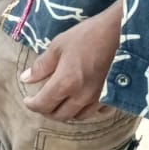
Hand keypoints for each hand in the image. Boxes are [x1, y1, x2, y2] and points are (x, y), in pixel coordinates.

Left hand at [21, 4, 123, 120]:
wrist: (122, 33)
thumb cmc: (88, 36)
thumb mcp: (58, 46)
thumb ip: (41, 66)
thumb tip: (25, 79)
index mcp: (65, 83)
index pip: (43, 104)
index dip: (32, 105)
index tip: (27, 100)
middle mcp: (81, 96)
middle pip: (59, 115)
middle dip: (46, 111)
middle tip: (41, 103)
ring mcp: (99, 99)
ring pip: (78, 117)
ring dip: (65, 114)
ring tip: (59, 104)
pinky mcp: (113, 97)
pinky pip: (97, 113)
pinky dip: (86, 112)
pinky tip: (83, 104)